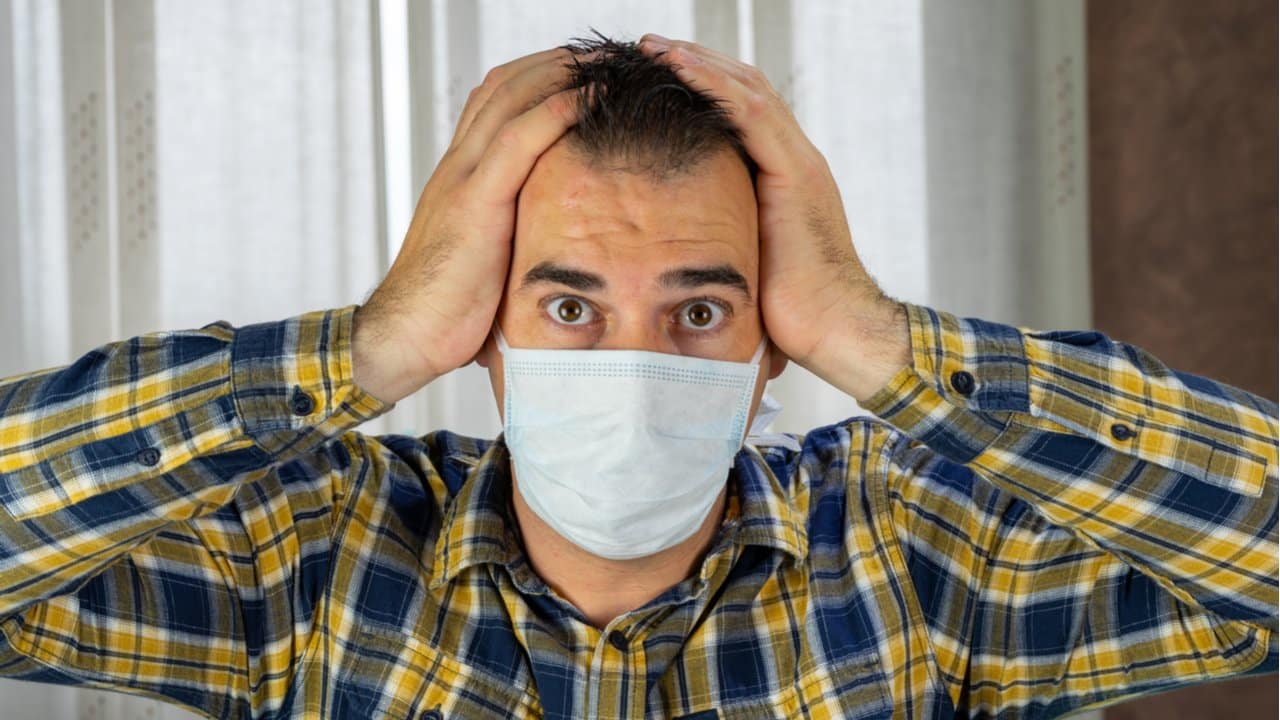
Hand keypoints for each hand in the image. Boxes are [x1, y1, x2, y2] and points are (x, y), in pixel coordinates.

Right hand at [353, 49, 582, 403]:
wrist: (407, 334)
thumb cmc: (449, 307)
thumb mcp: (487, 257)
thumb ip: (510, 234)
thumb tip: (550, 242)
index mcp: (460, 176)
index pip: (494, 103)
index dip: (536, 78)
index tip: (578, 70)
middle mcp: (458, 166)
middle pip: (503, 86)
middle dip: (553, 62)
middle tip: (600, 53)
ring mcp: (463, 179)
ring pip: (510, 99)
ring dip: (560, 72)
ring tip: (603, 62)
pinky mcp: (475, 203)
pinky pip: (518, 141)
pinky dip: (555, 111)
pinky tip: (587, 98)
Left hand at [637, 35, 909, 401]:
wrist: (834, 330)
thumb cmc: (789, 313)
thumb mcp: (746, 263)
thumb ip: (724, 240)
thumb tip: (680, 253)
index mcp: (785, 179)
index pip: (744, 113)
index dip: (704, 86)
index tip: (659, 74)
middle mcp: (797, 161)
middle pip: (746, 90)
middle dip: (698, 64)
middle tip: (651, 48)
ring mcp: (800, 165)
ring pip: (748, 90)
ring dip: (699, 64)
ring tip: (657, 47)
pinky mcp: (795, 175)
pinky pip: (750, 114)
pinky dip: (713, 85)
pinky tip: (679, 68)